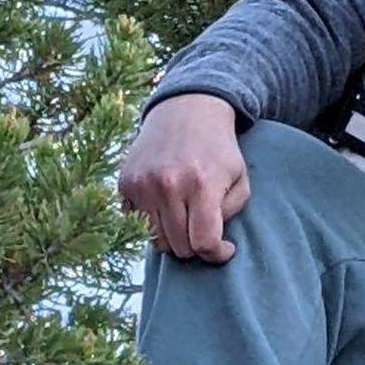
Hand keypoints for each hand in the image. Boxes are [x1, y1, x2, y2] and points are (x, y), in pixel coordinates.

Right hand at [119, 92, 248, 260]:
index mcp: (201, 184)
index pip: (203, 242)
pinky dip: (152, 222)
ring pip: (156, 241)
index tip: (224, 249)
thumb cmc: (218, 148)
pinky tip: (165, 204)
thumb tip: (210, 240)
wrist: (185, 110)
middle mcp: (167, 186)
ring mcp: (142, 185)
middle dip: (195, 245)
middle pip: (179, 248)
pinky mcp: (125, 184)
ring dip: (173, 237)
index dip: (217, 254)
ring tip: (185, 218)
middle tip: (204, 229)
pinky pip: (136, 224)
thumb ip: (231, 212)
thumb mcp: (239, 176)